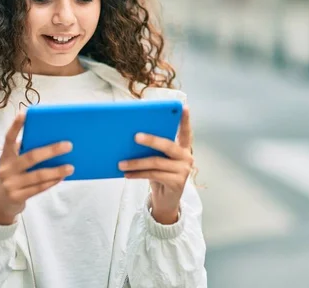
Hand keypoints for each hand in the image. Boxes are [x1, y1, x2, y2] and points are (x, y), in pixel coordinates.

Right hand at [0, 112, 73, 224]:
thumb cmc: (13, 177)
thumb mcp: (13, 164)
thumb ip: (26, 153)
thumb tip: (52, 141)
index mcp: (5, 156)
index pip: (9, 138)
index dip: (16, 126)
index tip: (24, 113)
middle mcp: (6, 168)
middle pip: (31, 157)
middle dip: (51, 150)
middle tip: (68, 145)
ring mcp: (11, 184)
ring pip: (38, 175)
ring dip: (56, 170)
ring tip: (71, 167)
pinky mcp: (17, 196)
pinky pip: (39, 188)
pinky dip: (52, 181)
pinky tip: (62, 177)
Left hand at [119, 106, 193, 224]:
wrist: (166, 201)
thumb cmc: (160, 175)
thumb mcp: (159, 160)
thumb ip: (155, 150)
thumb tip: (133, 139)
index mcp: (183, 148)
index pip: (186, 132)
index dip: (185, 119)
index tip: (183, 106)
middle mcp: (187, 157)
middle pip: (168, 145)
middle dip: (151, 140)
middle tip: (135, 137)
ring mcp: (184, 171)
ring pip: (156, 162)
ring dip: (136, 163)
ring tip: (121, 163)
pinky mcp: (177, 183)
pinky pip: (153, 175)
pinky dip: (138, 174)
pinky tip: (126, 174)